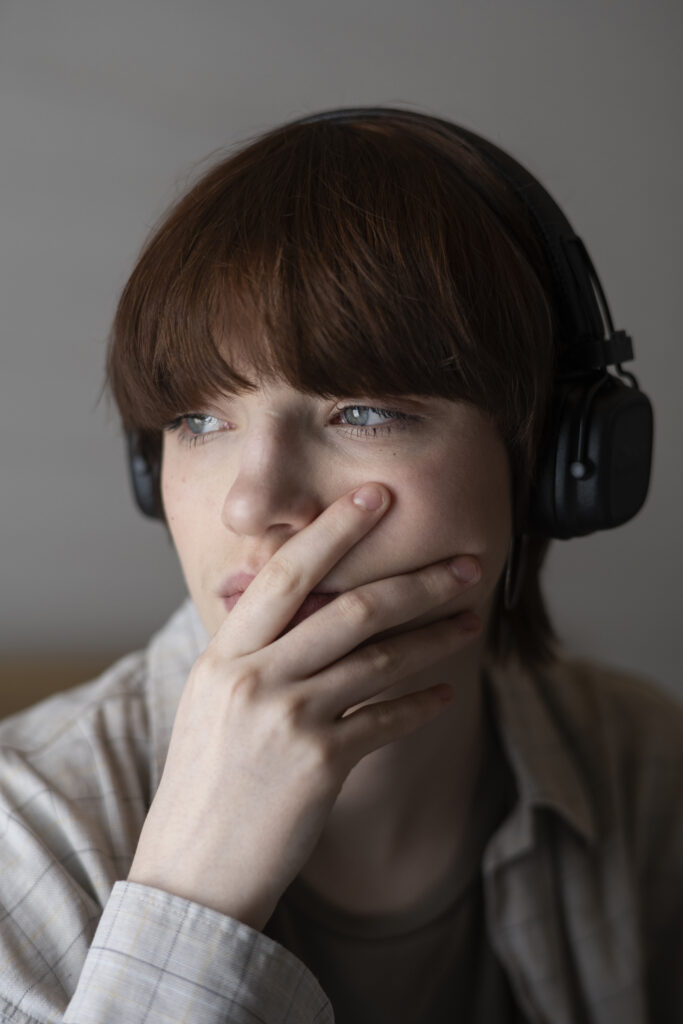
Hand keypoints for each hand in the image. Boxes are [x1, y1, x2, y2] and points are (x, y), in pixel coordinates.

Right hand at [128, 483, 481, 929]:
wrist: (193, 869)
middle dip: (416, 581)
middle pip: (349, 609)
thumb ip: (251, 649)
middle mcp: (256, 679)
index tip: (376, 495)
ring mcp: (288, 721)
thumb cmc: (204, 779)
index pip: (285, 573)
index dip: (334, 530)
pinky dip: (421, 704)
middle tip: (467, 562)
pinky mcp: (320, 765)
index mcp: (225, 655)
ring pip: (380, 661)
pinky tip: (446, 692)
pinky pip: (386, 720)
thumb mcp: (211, 699)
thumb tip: (300, 603)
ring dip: (434, 638)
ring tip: (471, 620)